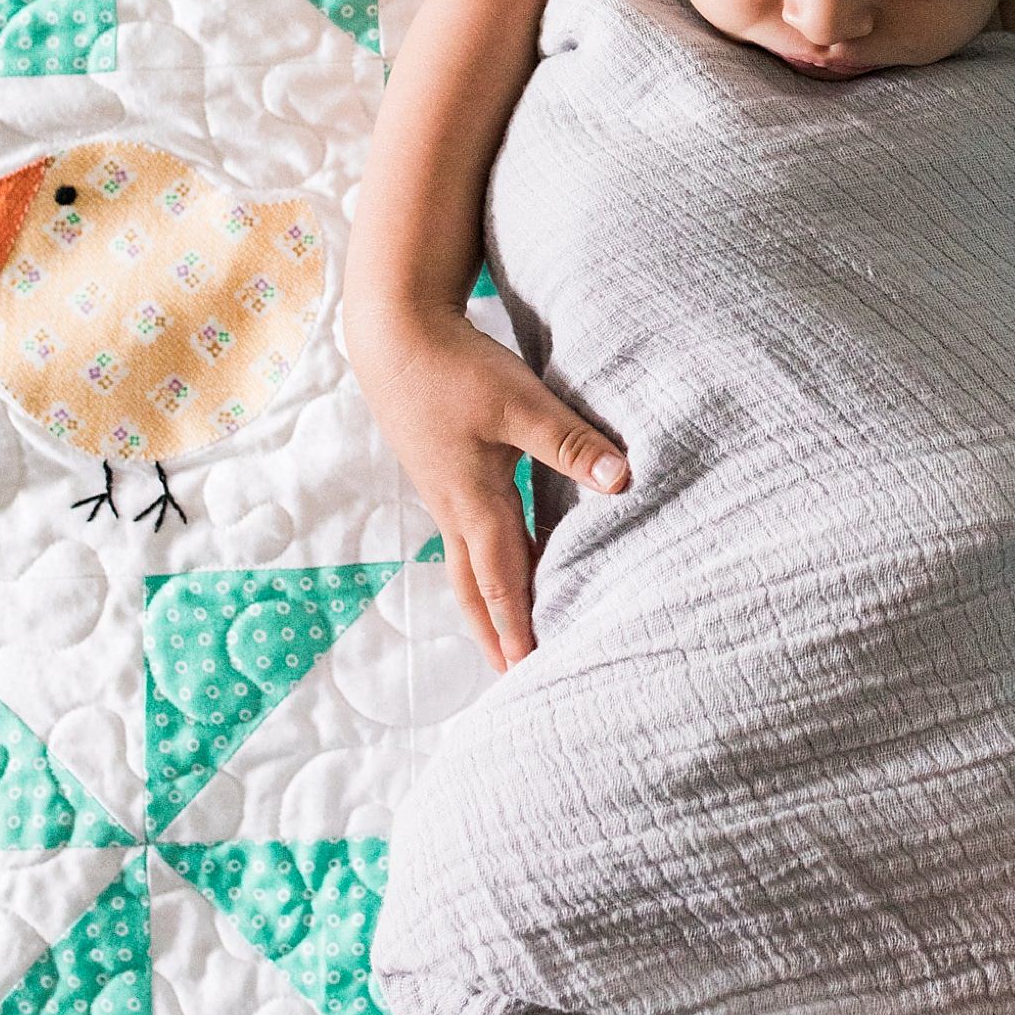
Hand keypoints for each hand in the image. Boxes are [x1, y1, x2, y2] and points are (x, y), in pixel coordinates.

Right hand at [351, 309, 626, 672]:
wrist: (392, 335)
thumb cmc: (454, 367)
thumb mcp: (519, 401)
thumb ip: (570, 442)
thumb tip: (622, 481)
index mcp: (474, 500)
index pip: (503, 580)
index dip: (518, 628)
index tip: (529, 674)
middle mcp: (454, 506)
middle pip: (475, 586)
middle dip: (494, 633)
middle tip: (510, 678)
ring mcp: (443, 490)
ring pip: (466, 562)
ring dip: (486, 601)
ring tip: (504, 634)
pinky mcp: (441, 470)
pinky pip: (464, 534)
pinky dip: (483, 561)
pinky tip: (503, 554)